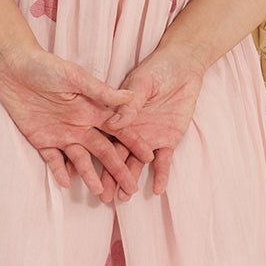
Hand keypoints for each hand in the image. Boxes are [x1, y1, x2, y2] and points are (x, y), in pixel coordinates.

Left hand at [0, 42, 144, 203]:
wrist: (13, 67)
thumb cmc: (46, 66)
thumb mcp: (76, 77)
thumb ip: (101, 92)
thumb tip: (131, 98)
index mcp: (92, 109)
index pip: (117, 130)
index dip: (132, 144)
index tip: (148, 157)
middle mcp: (80, 124)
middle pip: (103, 151)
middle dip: (117, 169)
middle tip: (130, 188)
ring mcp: (61, 133)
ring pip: (80, 159)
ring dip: (90, 175)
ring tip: (101, 192)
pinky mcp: (41, 139)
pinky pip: (53, 159)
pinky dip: (59, 170)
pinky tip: (67, 182)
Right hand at [102, 42, 204, 193]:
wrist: (183, 67)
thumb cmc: (157, 69)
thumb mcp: (141, 83)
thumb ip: (129, 104)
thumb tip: (114, 123)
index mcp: (118, 116)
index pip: (103, 140)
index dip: (94, 157)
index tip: (83, 175)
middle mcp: (130, 131)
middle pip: (116, 157)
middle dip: (109, 177)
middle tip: (103, 197)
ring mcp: (148, 138)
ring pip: (136, 164)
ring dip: (130, 180)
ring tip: (123, 199)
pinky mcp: (168, 141)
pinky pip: (164, 162)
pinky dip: (161, 175)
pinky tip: (157, 190)